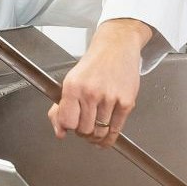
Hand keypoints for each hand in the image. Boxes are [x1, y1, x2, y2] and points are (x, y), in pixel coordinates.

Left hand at [48, 19, 152, 147]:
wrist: (117, 47)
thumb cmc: (94, 64)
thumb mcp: (71, 80)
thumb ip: (61, 107)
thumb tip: (60, 132)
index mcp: (73, 87)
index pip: (67, 121)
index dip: (68, 128)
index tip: (70, 126)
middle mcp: (91, 92)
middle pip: (84, 130)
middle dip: (83, 133)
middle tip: (84, 127)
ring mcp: (110, 98)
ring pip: (99, 132)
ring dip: (96, 136)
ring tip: (95, 130)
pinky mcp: (127, 102)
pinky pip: (116, 130)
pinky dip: (109, 138)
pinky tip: (106, 137)